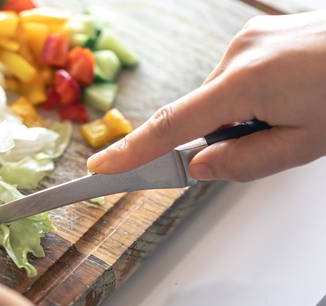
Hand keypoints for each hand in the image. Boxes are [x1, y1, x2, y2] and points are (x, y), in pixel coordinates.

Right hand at [88, 11, 325, 181]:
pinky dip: (250, 97)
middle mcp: (237, 54)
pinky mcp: (259, 35)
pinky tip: (290, 96)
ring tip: (294, 113)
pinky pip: (237, 77)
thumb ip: (245, 162)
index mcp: (246, 82)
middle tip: (272, 140)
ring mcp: (248, 39)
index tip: (102, 168)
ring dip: (241, 117)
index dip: (132, 152)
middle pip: (200, 112)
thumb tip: (200, 168)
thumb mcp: (308, 143)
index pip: (171, 127)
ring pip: (221, 96)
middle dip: (220, 136)